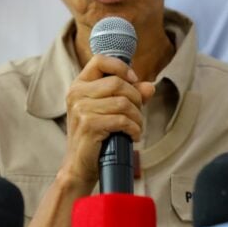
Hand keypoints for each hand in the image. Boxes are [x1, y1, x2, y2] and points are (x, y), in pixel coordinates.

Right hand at [60, 54, 154, 187]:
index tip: (133, 80)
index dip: (121, 67)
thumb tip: (150, 86)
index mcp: (79, 85)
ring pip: (123, 102)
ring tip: (136, 127)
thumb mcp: (110, 111)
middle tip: (138, 113)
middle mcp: (76, 94)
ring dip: (137, 116)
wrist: (79, 166)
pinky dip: (134, 128)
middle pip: (118, 83)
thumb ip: (130, 95)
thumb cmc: (95, 136)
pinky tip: (133, 136)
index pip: (100, 60)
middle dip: (136, 98)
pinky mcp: (89, 125)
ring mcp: (81, 109)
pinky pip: (122, 120)